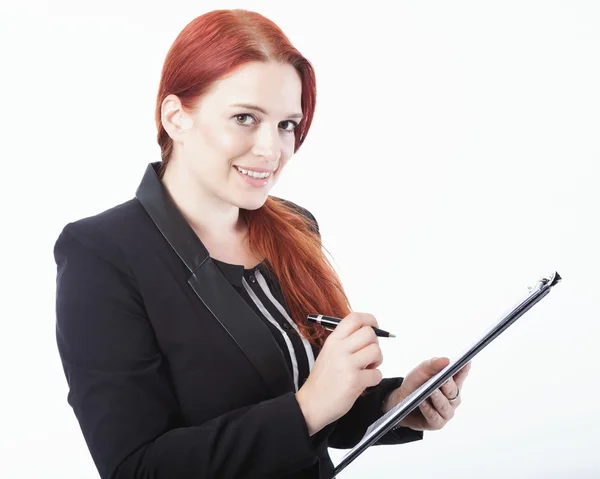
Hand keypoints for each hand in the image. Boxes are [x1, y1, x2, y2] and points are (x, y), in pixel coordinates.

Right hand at [295, 312, 383, 435]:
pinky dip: (374, 379)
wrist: (311, 404)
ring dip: (377, 361)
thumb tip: (368, 333)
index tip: (374, 327)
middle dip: (375, 344)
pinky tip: (364, 382)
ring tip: (367, 369)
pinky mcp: (354, 381)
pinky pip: (377, 374)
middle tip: (369, 355)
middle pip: (369, 333)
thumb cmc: (322, 380)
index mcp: (333, 340)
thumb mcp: (328, 353)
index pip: (354, 318)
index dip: (369, 320)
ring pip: (376, 351)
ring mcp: (347, 365)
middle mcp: (339, 349)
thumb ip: (345, 342)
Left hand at [383, 357, 470, 430]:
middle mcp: (451, 399)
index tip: (466, 362)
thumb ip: (432, 365)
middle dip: (448, 385)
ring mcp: (446, 411)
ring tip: (431, 391)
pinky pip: (434, 416)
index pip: (460, 375)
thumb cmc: (415, 385)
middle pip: (453, 391)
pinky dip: (428, 409)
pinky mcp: (437, 423)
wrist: (400, 402)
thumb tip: (446, 360)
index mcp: (451, 384)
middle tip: (444, 379)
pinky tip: (422, 403)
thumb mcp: (421, 372)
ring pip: (444, 405)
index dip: (464, 369)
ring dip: (437, 398)